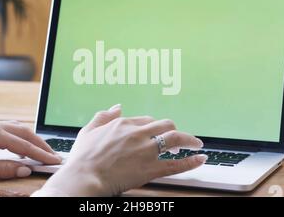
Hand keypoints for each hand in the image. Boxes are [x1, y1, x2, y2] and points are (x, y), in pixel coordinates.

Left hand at [0, 119, 60, 178]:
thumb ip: (3, 167)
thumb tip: (25, 169)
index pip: (24, 144)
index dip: (40, 154)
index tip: (53, 161)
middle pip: (26, 132)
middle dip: (41, 144)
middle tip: (54, 156)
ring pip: (19, 129)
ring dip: (32, 140)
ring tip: (42, 152)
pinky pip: (10, 130)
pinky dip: (21, 138)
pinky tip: (21, 147)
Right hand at [33, 104, 205, 195]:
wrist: (84, 177)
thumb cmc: (83, 158)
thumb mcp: (88, 131)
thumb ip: (103, 116)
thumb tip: (117, 106)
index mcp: (123, 124)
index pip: (146, 120)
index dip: (154, 126)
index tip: (156, 132)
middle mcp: (138, 134)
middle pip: (165, 125)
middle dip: (173, 130)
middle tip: (177, 139)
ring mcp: (146, 151)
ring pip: (175, 139)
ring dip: (189, 140)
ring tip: (196, 144)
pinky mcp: (151, 169)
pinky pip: (176, 164)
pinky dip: (191, 162)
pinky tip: (200, 159)